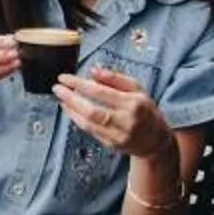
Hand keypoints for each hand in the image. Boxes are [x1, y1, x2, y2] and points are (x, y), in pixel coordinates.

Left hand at [55, 67, 173, 161]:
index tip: (65, 77)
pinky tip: (70, 109)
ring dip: (70, 109)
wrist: (156, 141)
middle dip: (70, 98)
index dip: (79, 84)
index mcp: (133, 104)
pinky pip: (89, 130)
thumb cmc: (145, 111)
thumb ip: (115, 79)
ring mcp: (118, 135)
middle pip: (92, 110)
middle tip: (57, 88)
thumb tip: (93, 70)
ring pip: (88, 123)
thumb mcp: (138, 90)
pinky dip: (76, 119)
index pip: (100, 92)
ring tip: (61, 98)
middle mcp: (126, 121)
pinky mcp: (111, 144)